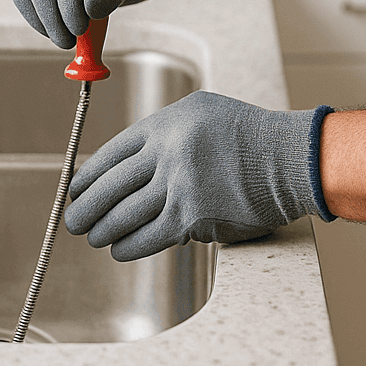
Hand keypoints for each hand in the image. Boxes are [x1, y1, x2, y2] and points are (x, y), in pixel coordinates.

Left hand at [65, 91, 331, 260]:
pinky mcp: (191, 216)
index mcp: (167, 123)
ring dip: (104, 230)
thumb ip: (165, 135)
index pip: (112, 152)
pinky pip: (147, 236)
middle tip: (75, 220)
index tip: (77, 189)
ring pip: (124, 214)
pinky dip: (128, 246)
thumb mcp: (202, 115)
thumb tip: (126, 167)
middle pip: (111, 185)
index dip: (88, 175)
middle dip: (86, 207)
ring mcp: (178, 184)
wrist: (291, 160)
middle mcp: (168, 150)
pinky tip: (120, 250)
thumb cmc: (250, 139)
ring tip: (95, 237)